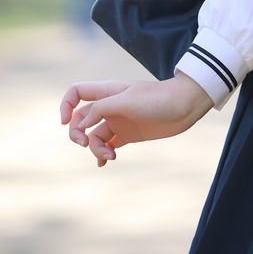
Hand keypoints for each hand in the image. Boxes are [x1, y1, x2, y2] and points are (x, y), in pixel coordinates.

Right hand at [59, 72, 213, 167]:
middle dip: (77, 134)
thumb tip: (80, 125)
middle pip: (80, 119)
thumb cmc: (157, 98)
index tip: (65, 122)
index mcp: (107, 92)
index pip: (77, 92)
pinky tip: (106, 161)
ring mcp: (118, 121)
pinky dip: (103, 154)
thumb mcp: (127, 101)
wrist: (185, 106)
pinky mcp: (128, 134)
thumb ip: (101, 109)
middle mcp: (109, 106)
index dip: (66, 105)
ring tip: (110, 155)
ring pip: (94, 136)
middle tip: (86, 145)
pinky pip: (108, 145)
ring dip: (96, 148)